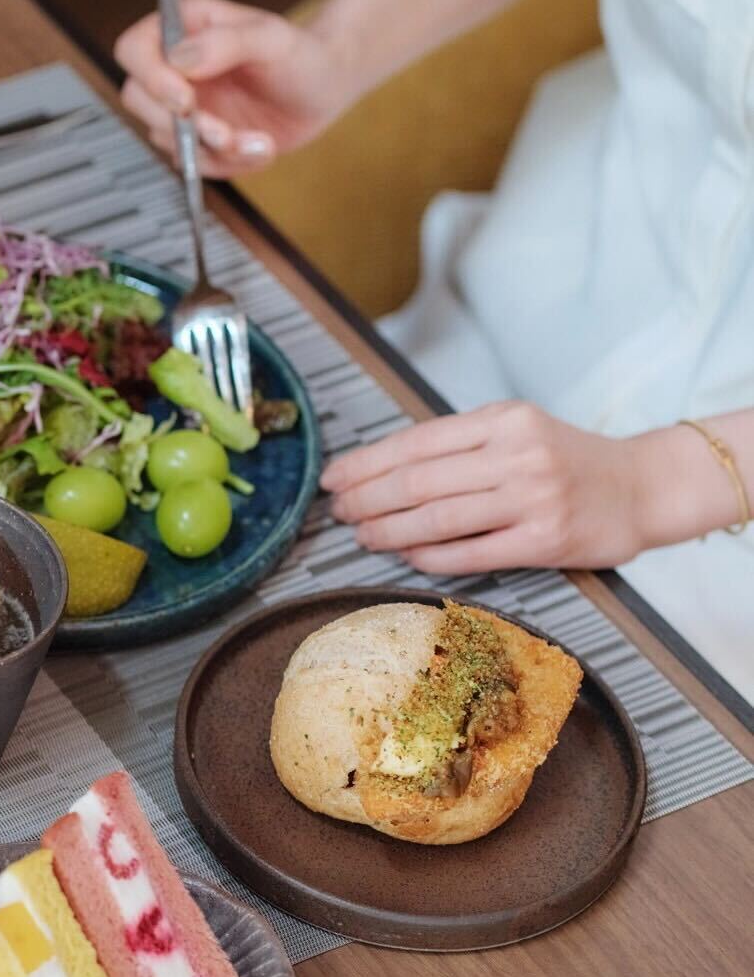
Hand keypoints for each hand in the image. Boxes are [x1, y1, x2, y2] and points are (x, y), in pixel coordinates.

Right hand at [114, 0, 360, 177]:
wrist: (324, 91)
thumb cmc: (301, 54)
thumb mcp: (271, 38)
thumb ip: (227, 42)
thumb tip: (181, 59)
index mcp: (185, 28)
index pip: (134, 49)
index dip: (150, 77)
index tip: (185, 99)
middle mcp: (175, 67)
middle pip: (138, 99)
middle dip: (182, 124)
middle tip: (223, 131)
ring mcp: (182, 106)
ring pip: (165, 137)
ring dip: (213, 149)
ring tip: (257, 141)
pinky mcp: (196, 138)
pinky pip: (194, 162)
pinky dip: (228, 164)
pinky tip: (258, 148)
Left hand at [324, 401, 670, 572]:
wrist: (643, 487)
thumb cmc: (567, 460)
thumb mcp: (517, 430)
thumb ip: (460, 444)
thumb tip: (382, 468)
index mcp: (504, 420)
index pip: (416, 442)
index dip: (366, 463)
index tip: (333, 478)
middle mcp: (518, 455)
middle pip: (417, 481)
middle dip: (366, 498)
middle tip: (338, 511)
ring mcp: (533, 498)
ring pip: (437, 518)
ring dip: (388, 530)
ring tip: (362, 535)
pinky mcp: (545, 540)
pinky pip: (469, 553)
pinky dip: (428, 556)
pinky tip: (405, 555)